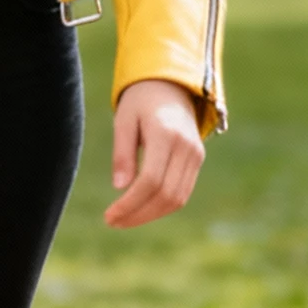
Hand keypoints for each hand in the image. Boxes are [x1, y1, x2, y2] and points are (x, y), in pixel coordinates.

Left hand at [106, 80, 204, 230]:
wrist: (171, 86)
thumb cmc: (140, 102)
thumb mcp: (123, 120)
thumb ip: (122, 153)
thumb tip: (120, 188)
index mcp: (165, 134)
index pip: (150, 180)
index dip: (130, 203)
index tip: (109, 216)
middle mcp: (185, 146)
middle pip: (165, 194)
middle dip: (139, 214)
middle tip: (112, 222)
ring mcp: (195, 154)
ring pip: (177, 198)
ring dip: (150, 215)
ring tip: (124, 220)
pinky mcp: (197, 160)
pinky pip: (182, 192)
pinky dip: (162, 206)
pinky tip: (141, 209)